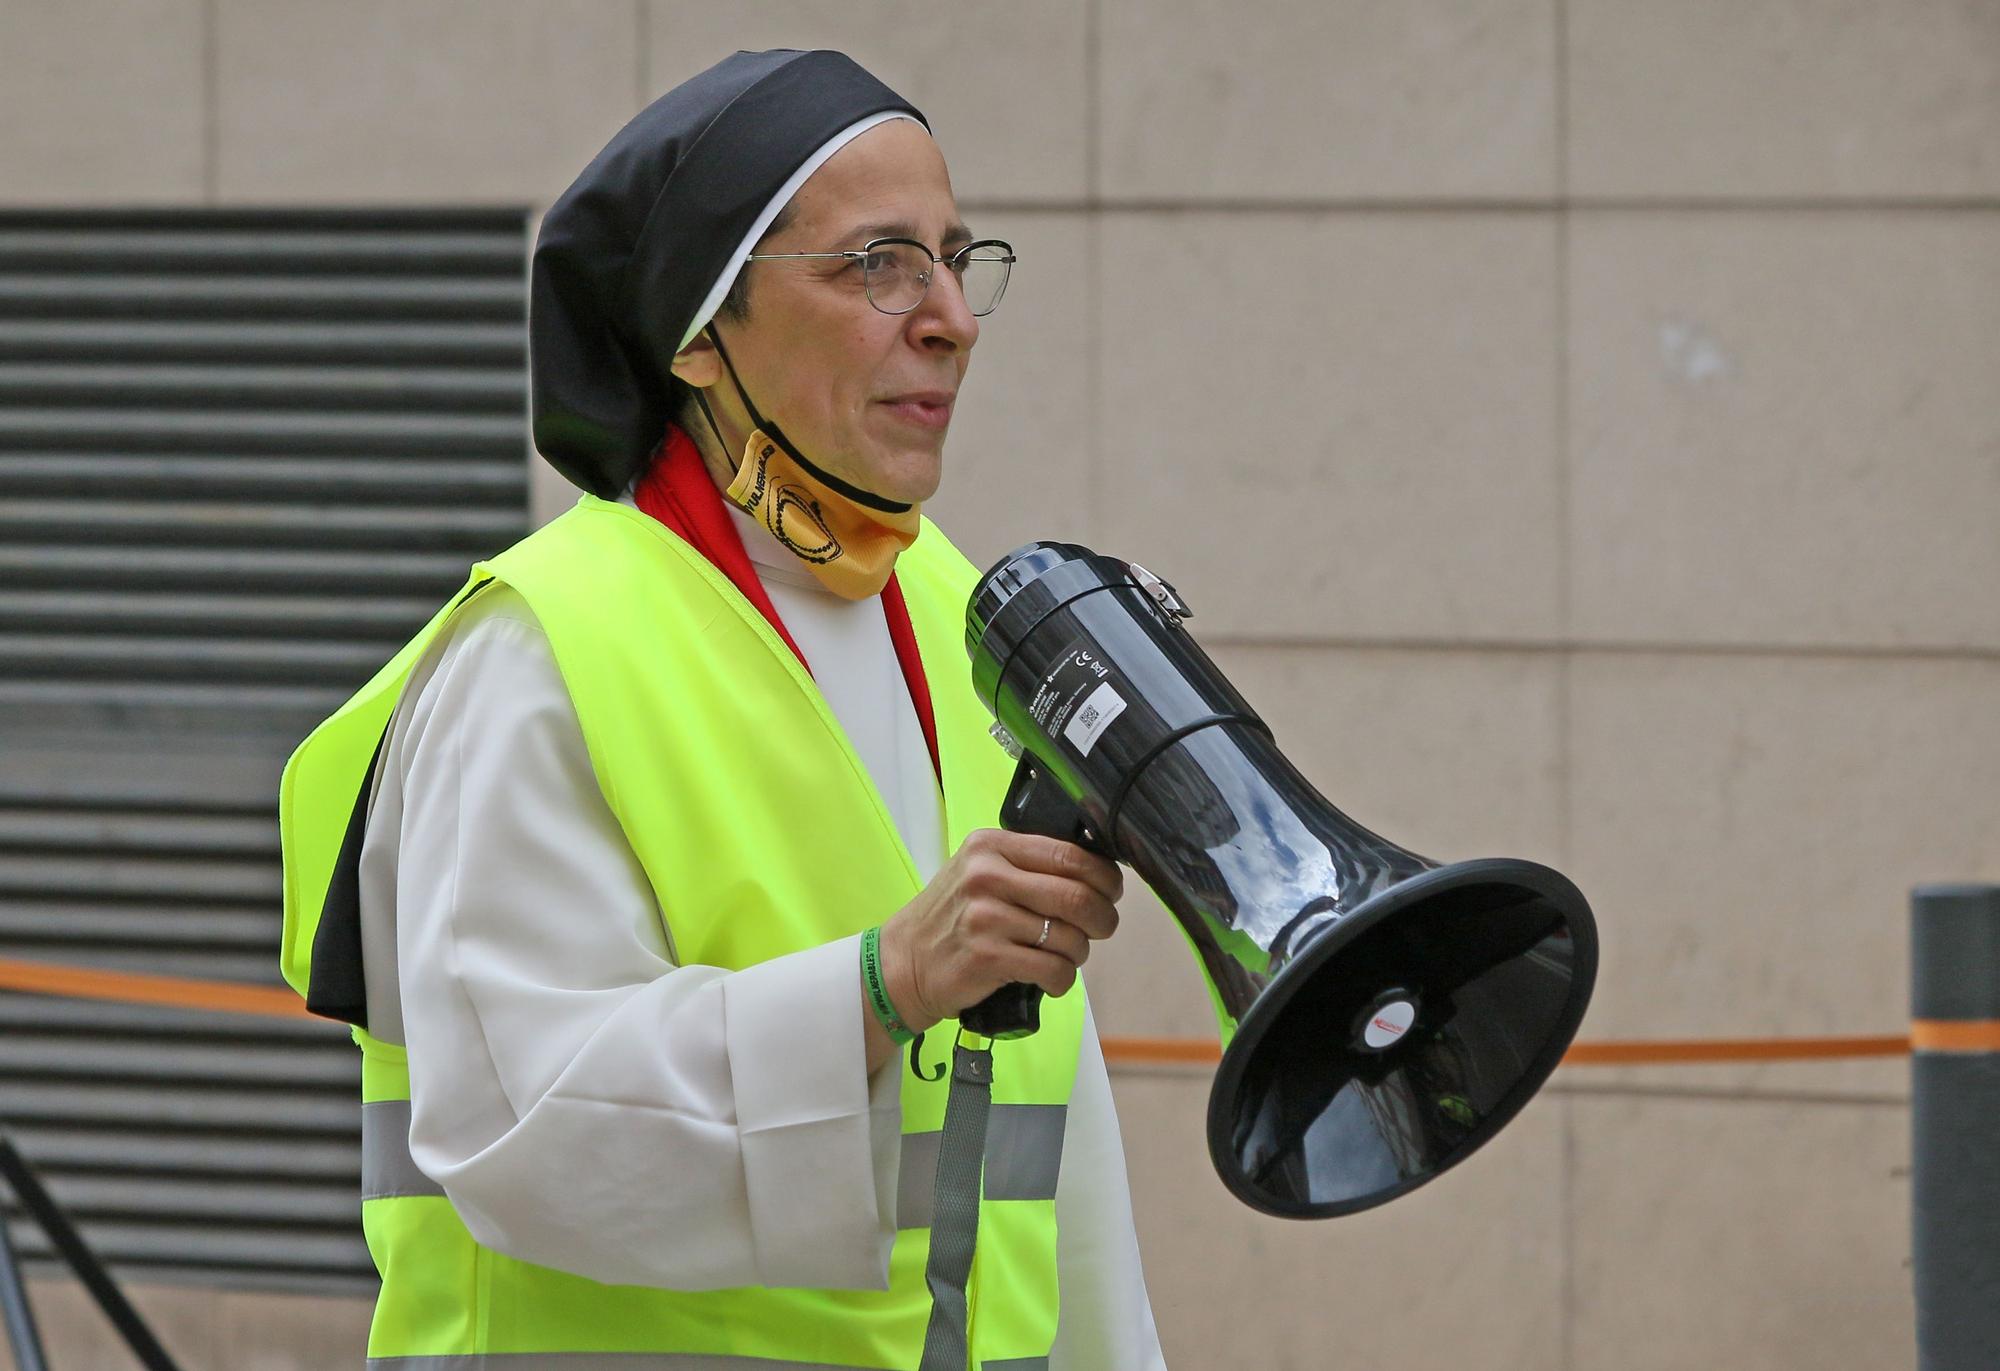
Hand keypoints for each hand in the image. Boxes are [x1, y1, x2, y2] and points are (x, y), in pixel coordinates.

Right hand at [878, 828, 1123, 1033]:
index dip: (1104, 877)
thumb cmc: (953, 917)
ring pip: (1070, 938)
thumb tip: (1097, 873)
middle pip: (1077, 896)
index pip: (1070, 855)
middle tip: (1101, 928)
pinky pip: (1053, 970)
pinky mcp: (987, 957)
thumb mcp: (980, 871)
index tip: (1111, 892)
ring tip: (1063, 956)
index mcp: (991, 846)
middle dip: (1103, 918)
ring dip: (1079, 953)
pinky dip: (1062, 980)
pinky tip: (1050, 979)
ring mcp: (986, 918)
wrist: (904, 962)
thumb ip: (1028, 865)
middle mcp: (987, 876)